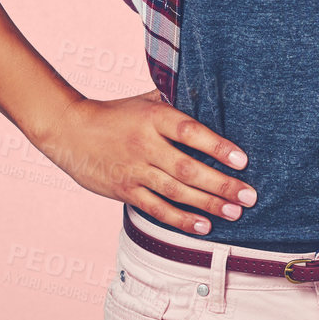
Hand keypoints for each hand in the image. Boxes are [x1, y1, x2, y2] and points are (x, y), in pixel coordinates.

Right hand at [36, 88, 256, 234]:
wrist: (69, 131)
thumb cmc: (116, 113)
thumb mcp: (146, 99)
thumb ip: (177, 100)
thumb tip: (213, 93)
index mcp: (154, 119)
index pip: (191, 132)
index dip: (218, 147)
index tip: (243, 160)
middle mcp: (145, 146)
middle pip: (188, 168)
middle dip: (221, 184)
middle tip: (249, 196)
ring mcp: (134, 171)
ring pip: (175, 191)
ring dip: (207, 204)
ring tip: (235, 212)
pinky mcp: (124, 191)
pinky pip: (156, 208)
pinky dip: (180, 219)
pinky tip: (203, 226)